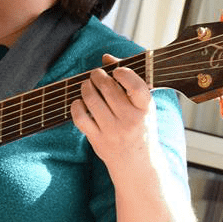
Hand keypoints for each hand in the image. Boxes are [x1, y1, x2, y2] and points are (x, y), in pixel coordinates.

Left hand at [70, 54, 157, 174]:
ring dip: (86, 87)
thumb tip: (106, 57)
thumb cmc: (140, 127)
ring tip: (87, 85)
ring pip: (91, 100)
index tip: (116, 71)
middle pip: (107, 88)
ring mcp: (113, 131)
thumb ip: (127, 79)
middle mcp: (130, 120)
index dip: (123, 73)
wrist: (138, 164)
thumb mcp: (142, 105)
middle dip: (98, 76)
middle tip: (96, 74)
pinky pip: (80, 117)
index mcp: (146, 109)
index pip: (136, 87)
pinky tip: (80, 102)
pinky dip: (76, 105)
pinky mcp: (97, 140)